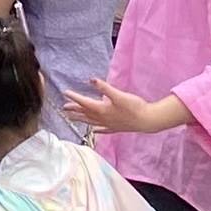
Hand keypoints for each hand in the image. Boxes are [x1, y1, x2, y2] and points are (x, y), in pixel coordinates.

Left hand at [58, 80, 187, 137]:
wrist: (147, 120)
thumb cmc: (134, 106)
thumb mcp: (118, 94)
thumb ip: (104, 87)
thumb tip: (91, 80)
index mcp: (102, 109)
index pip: (84, 103)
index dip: (74, 98)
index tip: (65, 93)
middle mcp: (103, 118)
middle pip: (85, 114)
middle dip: (74, 110)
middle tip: (64, 108)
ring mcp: (109, 124)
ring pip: (91, 122)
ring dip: (81, 119)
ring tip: (72, 119)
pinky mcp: (116, 128)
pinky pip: (103, 129)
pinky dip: (97, 129)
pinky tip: (94, 130)